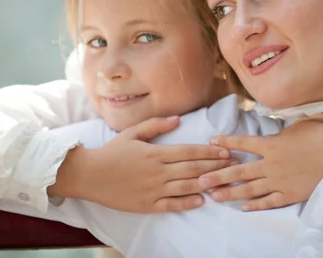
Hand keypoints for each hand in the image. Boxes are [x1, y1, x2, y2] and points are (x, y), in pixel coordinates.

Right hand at [50, 116, 236, 212]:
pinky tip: (201, 200)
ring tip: (223, 182)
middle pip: (192, 169)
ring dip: (206, 184)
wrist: (89, 175)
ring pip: (186, 187)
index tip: (225, 151)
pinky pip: (171, 204)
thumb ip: (156, 125)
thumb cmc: (111, 152)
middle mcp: (157, 171)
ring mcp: (153, 189)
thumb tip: (178, 119)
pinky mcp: (147, 204)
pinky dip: (187, 202)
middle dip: (215, 166)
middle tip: (233, 165)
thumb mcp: (132, 132)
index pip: (189, 152)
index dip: (209, 152)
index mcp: (156, 153)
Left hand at [198, 120, 322, 210]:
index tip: (210, 142)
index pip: (242, 142)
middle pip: (238, 170)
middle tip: (199, 180)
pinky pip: (269, 201)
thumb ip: (277, 132)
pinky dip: (255, 205)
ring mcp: (279, 180)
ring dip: (230, 192)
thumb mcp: (294, 126)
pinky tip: (243, 207)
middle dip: (217, 175)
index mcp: (270, 144)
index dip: (225, 141)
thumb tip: (268, 127)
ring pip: (249, 188)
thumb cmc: (318, 134)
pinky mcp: (290, 193)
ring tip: (214, 196)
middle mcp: (270, 163)